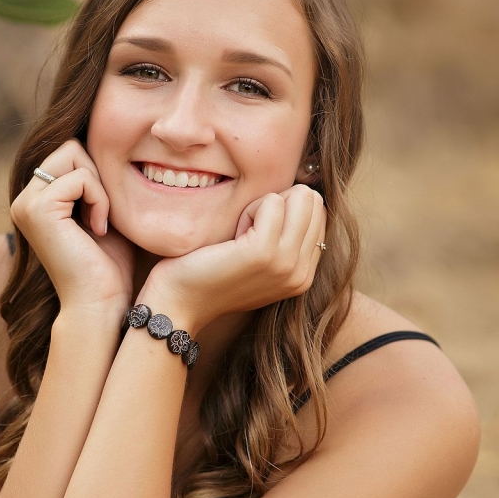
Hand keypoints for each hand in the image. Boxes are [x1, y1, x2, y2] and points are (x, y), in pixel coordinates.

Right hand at [10, 140, 135, 319]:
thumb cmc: (109, 268)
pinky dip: (100, 199)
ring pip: (74, 153)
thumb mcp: (102, 214)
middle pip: (70, 146)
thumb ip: (96, 183)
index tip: (104, 215)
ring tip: (101, 222)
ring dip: (100, 187)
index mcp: (36, 200)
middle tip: (104, 216)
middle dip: (98, 175)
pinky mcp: (38, 209)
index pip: (70, 151)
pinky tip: (98, 229)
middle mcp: (24, 199)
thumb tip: (109, 142)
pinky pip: (81, 176)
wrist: (99, 306)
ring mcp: (26, 203)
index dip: (98, 175)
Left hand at [137, 185, 326, 331]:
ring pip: (299, 198)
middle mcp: (301, 273)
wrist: (179, 304)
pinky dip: (248, 209)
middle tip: (246, 232)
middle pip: (313, 202)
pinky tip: (232, 236)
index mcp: (304, 275)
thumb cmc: (211, 274)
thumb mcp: (259, 260)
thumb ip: (285, 237)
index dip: (285, 211)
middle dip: (278, 205)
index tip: (255, 235)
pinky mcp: (264, 252)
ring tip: (239, 235)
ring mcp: (286, 263)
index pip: (318, 214)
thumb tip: (302, 194)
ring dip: (263, 207)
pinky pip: (272, 202)